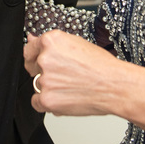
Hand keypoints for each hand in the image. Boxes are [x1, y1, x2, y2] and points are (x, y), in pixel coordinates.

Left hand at [24, 30, 144, 130]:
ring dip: (49, 88)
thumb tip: (32, 40)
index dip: (36, 57)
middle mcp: (45, 58)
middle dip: (43, 72)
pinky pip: (36, 102)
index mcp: (51, 41)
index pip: (29, 49)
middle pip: (32, 67)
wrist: (115, 86)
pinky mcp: (47, 99)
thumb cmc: (102, 66)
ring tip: (71, 87)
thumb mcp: (76, 44)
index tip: (40, 62)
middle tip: (64, 76)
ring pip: (36, 85)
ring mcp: (44, 80)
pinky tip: (64, 98)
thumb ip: (51, 45)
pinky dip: (48, 103)